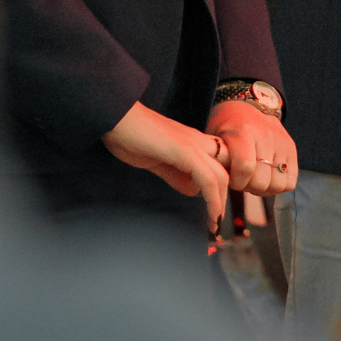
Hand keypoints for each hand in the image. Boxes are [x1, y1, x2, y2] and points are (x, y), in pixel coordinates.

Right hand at [103, 102, 230, 232]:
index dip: (221, 186)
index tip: (216, 209)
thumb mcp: (157, 160)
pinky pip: (207, 178)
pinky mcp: (185, 151)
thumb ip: (175, 174)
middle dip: (224, 198)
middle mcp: (198, 141)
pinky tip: (211, 215)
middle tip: (216, 222)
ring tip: (214, 225)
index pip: (219, 163)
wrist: (116, 116)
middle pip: (225, 171)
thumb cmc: (130, 136)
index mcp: (192, 142)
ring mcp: (193, 144)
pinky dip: (213, 199)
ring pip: (220, 176)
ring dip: (220, 204)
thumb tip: (192, 190)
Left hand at [207, 101, 298, 197]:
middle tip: (241, 180)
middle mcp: (265, 136)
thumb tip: (218, 184)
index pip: (245, 167)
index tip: (230, 179)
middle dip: (248, 187)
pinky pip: (290, 182)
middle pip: (262, 181)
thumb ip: (216, 159)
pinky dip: (277, 186)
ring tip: (254, 179)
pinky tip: (266, 178)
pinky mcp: (291, 149)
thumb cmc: (225, 125)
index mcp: (242, 131)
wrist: (248, 104)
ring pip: (278, 184)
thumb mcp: (214, 137)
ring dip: (264, 189)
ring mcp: (281, 142)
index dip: (236, 182)